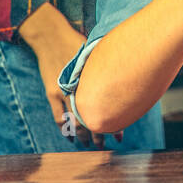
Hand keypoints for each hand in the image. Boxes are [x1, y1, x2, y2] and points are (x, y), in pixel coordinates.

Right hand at [21, 5, 120, 148]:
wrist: (52, 37)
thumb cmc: (79, 42)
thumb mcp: (99, 54)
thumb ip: (110, 69)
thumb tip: (130, 79)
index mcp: (93, 80)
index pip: (106, 109)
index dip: (114, 124)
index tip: (121, 135)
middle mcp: (79, 88)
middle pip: (91, 118)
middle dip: (100, 133)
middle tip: (108, 145)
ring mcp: (63, 92)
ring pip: (74, 121)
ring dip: (83, 135)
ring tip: (91, 146)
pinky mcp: (52, 92)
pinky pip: (58, 116)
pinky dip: (65, 127)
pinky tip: (71, 137)